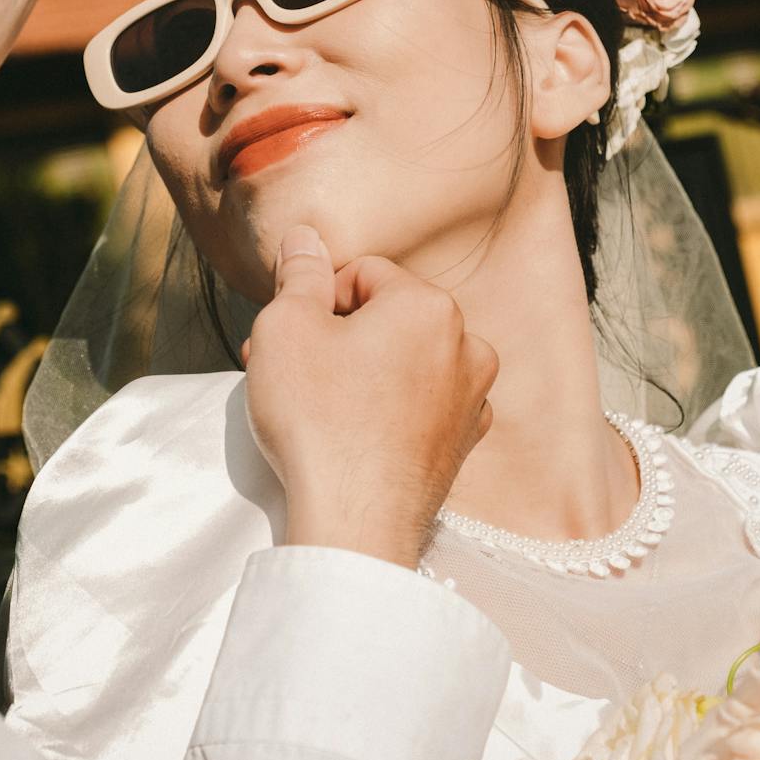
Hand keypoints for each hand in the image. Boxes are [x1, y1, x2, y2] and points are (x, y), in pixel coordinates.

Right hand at [242, 225, 497, 567]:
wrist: (356, 522)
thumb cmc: (319, 420)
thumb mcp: (287, 328)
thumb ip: (298, 273)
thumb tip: (305, 237)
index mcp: (430, 306)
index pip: (361, 274)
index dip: (315, 300)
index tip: (287, 339)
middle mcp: (467, 346)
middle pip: (386, 317)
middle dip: (336, 336)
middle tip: (288, 372)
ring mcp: (472, 399)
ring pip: (404, 362)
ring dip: (361, 372)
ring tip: (318, 406)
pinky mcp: (463, 444)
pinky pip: (420, 406)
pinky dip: (388, 410)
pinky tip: (355, 435)